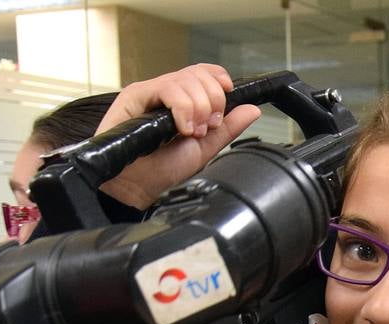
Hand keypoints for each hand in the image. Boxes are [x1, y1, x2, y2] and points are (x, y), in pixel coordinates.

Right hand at [95, 63, 261, 209]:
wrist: (138, 186)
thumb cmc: (164, 169)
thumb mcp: (206, 148)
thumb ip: (228, 128)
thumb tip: (252, 109)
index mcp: (183, 101)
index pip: (204, 72)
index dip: (219, 78)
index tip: (228, 93)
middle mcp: (167, 93)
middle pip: (198, 73)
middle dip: (213, 100)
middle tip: (207, 127)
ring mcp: (151, 92)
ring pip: (185, 80)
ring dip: (198, 107)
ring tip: (191, 132)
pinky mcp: (136, 95)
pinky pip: (167, 88)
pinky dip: (182, 108)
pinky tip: (181, 128)